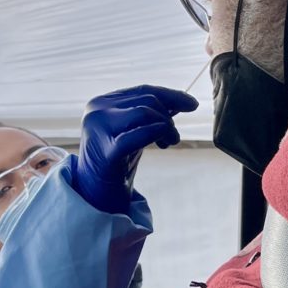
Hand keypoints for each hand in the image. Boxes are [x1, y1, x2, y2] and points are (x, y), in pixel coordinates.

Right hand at [73, 85, 197, 212]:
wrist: (95, 196)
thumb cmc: (115, 164)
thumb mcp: (132, 131)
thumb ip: (148, 115)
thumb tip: (180, 100)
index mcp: (100, 104)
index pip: (142, 91)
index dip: (170, 95)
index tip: (192, 104)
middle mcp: (96, 112)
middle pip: (146, 101)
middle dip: (168, 117)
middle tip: (174, 138)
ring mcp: (98, 131)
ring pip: (145, 113)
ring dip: (167, 127)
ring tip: (170, 143)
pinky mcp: (106, 153)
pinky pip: (140, 135)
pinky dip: (158, 133)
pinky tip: (164, 143)